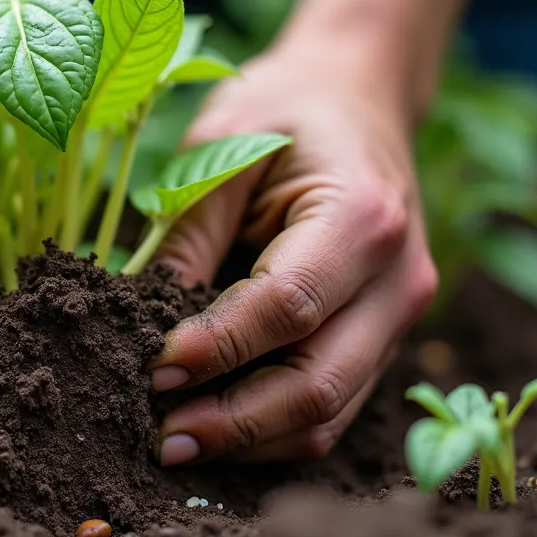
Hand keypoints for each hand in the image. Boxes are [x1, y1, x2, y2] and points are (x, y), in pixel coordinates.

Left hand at [148, 37, 438, 463]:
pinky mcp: (384, 338)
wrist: (357, 92)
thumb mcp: (222, 144)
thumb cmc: (283, 110)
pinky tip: (216, 428)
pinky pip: (334, 406)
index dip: (218, 348)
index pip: (287, 306)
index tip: (153, 369)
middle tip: (160, 437)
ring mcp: (399, 315)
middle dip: (234, 422)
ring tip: (176, 444)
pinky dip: (273, 429)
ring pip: (330, 413)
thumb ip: (188, 233)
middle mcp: (397, 278)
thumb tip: (136, 322)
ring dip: (250, 441)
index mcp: (362, 217)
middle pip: (318, 383)